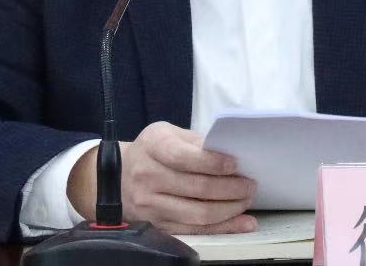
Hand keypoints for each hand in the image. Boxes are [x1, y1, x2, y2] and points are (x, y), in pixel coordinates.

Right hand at [68, 121, 257, 234]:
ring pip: (198, 214)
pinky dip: (223, 228)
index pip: (184, 157)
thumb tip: (228, 151)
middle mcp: (149, 177)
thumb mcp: (167, 134)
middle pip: (196, 188)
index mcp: (153, 147)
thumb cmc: (151, 151)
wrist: (115, 177)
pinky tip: (242, 223)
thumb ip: (195, 141)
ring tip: (247, 201)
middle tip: (250, 185)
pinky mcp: (158, 225)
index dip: (213, 162)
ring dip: (230, 210)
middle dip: (230, 189)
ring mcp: (152, 205)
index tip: (235, 164)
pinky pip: (195, 231)